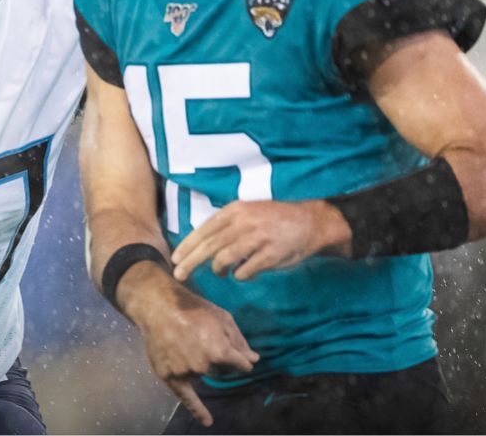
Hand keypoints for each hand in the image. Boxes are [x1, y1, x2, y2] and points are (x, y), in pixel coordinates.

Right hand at [125, 266, 258, 427]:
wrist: (158, 308)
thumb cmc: (193, 308)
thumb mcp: (222, 317)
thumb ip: (239, 340)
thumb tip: (254, 360)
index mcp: (220, 350)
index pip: (240, 364)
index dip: (239, 359)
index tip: (237, 356)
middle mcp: (204, 365)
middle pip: (219, 368)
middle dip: (215, 355)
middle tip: (199, 336)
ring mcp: (186, 372)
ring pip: (201, 373)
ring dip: (198, 362)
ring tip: (184, 341)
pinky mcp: (171, 377)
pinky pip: (187, 398)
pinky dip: (198, 410)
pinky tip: (208, 421)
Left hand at [171, 200, 348, 281]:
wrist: (311, 222)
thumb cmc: (274, 220)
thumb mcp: (248, 212)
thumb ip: (227, 225)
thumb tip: (199, 244)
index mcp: (236, 210)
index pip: (204, 229)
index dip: (187, 246)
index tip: (175, 259)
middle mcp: (244, 222)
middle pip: (209, 245)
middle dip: (190, 261)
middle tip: (179, 274)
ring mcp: (258, 238)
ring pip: (224, 258)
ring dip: (218, 269)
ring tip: (220, 272)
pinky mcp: (270, 254)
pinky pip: (245, 270)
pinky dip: (239, 275)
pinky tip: (242, 274)